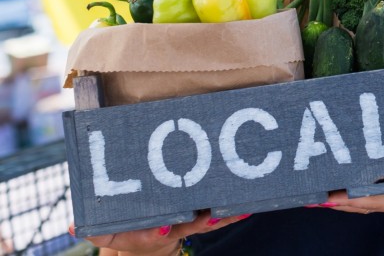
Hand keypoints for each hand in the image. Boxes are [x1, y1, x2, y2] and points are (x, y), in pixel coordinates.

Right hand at [72, 211, 251, 254]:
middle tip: (211, 218)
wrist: (149, 239)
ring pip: (209, 221)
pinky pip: (220, 215)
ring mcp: (190, 225)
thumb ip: (96, 229)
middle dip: (200, 222)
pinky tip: (248, 204)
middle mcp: (173, 230)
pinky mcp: (204, 218)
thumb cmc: (130, 229)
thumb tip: (76, 225)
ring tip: (240, 208)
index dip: (157, 231)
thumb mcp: (110, 234)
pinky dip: (233, 211)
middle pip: (188, 227)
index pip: (154, 232)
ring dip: (224, 215)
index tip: (164, 226)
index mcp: (149, 233)